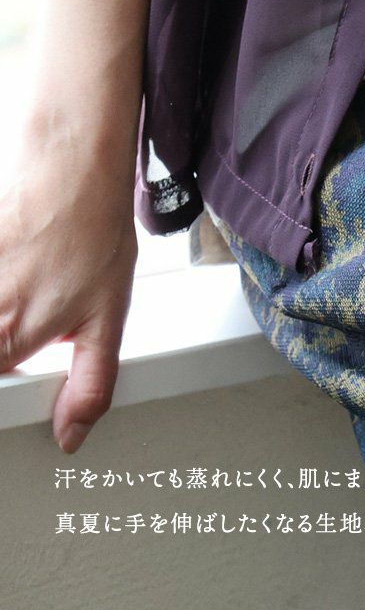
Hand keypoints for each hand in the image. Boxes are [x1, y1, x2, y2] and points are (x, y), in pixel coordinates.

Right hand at [0, 0, 149, 452]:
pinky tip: (19, 286)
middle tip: (28, 343)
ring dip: (8, 331)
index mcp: (7, 341)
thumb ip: (89, 386)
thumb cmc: (93, 240)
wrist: (72, 174)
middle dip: (10, 358)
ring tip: (33, 303)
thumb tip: (71, 435)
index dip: (5, 407)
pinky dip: (2, 294)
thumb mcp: (108, 323)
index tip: (17, 408)